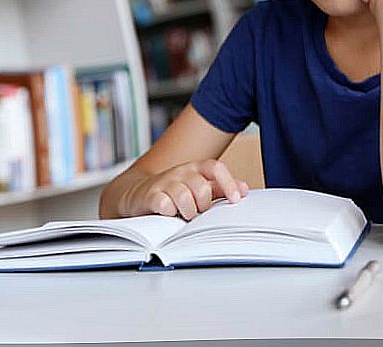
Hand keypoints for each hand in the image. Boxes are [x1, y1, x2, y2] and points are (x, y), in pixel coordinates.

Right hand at [124, 160, 248, 219]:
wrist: (138, 193)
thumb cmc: (174, 192)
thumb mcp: (198, 187)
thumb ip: (220, 187)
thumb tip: (244, 189)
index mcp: (195, 169)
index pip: (215, 168)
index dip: (228, 182)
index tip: (236, 199)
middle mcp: (181, 172)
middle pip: (201, 187)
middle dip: (204, 205)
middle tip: (199, 211)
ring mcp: (165, 182)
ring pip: (184, 197)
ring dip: (188, 211)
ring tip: (184, 215)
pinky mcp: (151, 195)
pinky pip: (165, 204)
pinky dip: (170, 212)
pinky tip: (169, 214)